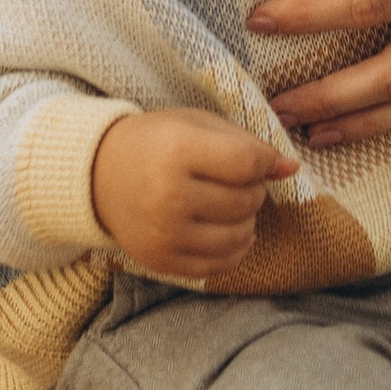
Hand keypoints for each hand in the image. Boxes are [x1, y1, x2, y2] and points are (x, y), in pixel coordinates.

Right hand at [92, 110, 298, 280]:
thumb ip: (246, 144)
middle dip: (254, 189)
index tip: (263, 161)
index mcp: (177, 151)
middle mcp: (169, 196)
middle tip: (237, 181)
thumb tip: (291, 168)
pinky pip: (221, 264)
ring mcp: (165, 234)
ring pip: (239, 235)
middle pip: (246, 201)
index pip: (247, 163)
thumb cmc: (156, 143)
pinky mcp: (162, 261)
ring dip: (248, 220)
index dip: (266, 162)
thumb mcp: (197, 125)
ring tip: (231, 204)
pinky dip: (235, 248)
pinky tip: (227, 230)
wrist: (99, 175)